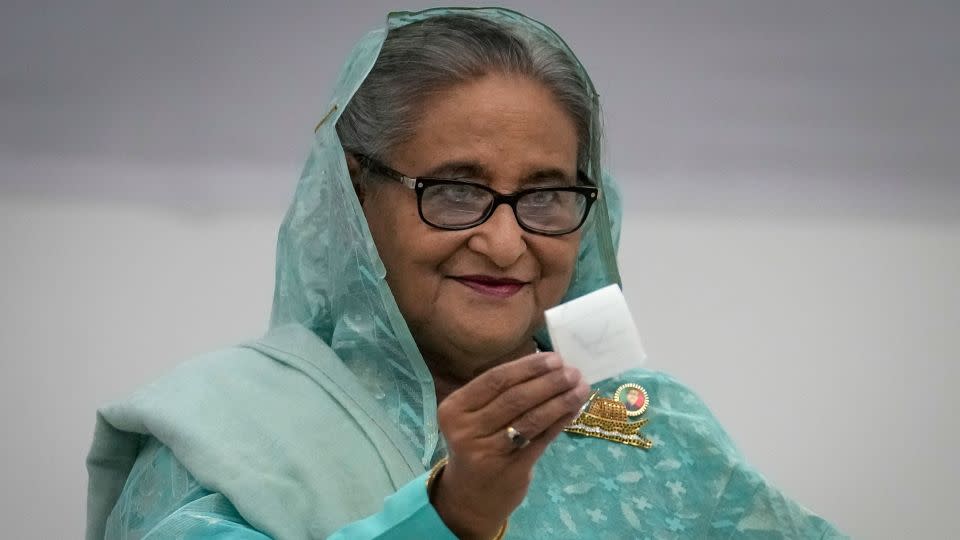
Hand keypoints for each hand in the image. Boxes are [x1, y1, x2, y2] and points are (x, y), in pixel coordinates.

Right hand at [432, 353, 589, 538]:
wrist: (469, 497)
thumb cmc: (476, 444)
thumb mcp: (473, 417)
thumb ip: (499, 394)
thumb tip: (546, 366)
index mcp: (454, 409)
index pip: (495, 380)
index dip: (527, 367)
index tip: (555, 358)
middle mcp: (466, 430)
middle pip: (515, 398)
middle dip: (549, 382)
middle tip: (573, 372)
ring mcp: (487, 452)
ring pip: (531, 419)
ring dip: (560, 400)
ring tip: (580, 388)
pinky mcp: (510, 470)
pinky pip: (541, 440)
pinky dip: (560, 422)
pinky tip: (574, 409)